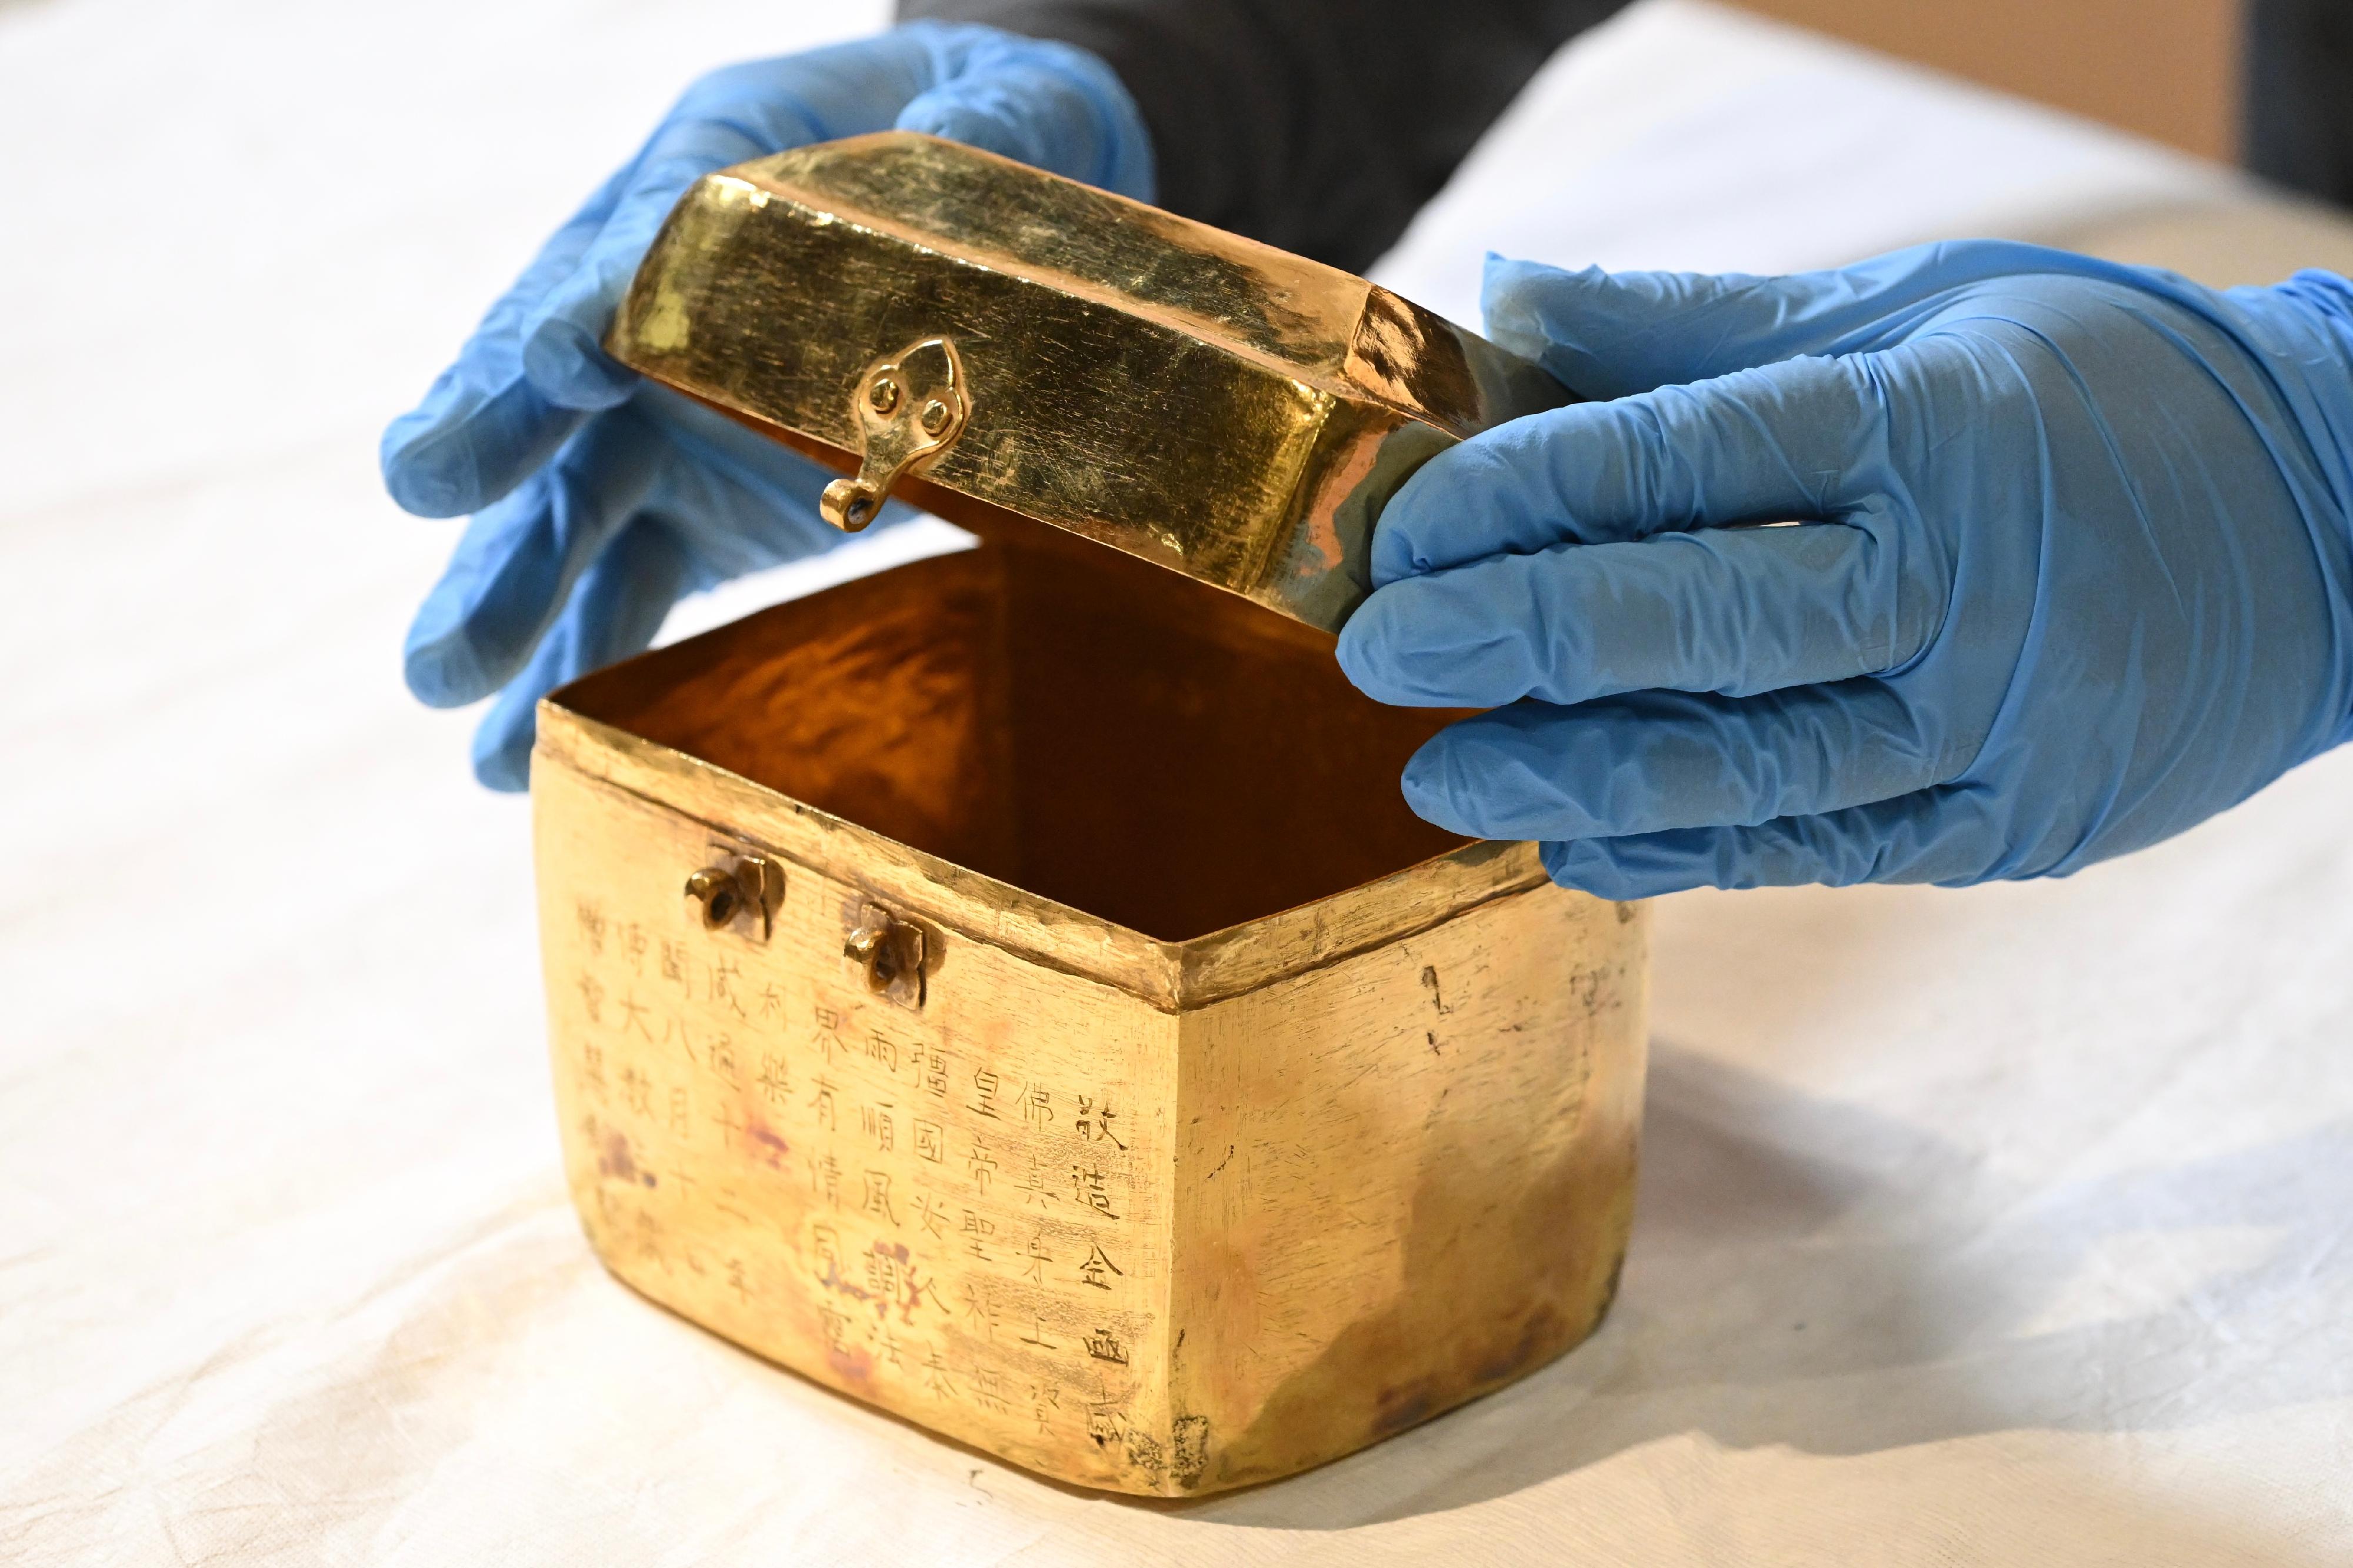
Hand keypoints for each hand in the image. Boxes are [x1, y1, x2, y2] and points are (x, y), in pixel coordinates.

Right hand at [384, 23, 1152, 787]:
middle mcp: (656, 309)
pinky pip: (632, 586)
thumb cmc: (980, 138)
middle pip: (564, 388)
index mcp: (709, 179)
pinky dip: (582, 662)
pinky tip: (521, 751)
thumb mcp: (993, 109)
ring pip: (573, 510)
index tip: (548, 363)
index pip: (634, 244)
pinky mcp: (703, 503)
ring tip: (444, 681)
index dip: (589, 302)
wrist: (991, 201)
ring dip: (511, 594)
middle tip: (422, 491)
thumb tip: (960, 147)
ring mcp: (669, 418)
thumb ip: (972, 131)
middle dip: (493, 445)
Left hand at [1338, 244, 2352, 894]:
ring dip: (1573, 774)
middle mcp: (1960, 581)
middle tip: (1380, 654)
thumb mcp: (1916, 311)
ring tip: (1439, 780)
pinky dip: (1684, 851)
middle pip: (1701, 621)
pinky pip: (1815, 847)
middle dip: (1517, 643)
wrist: (2341, 525)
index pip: (1684, 462)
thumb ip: (1700, 327)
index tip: (1404, 529)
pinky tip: (1571, 843)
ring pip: (1747, 763)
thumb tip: (1510, 289)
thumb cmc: (2098, 392)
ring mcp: (1990, 722)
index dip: (1525, 497)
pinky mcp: (2010, 825)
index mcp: (1925, 426)